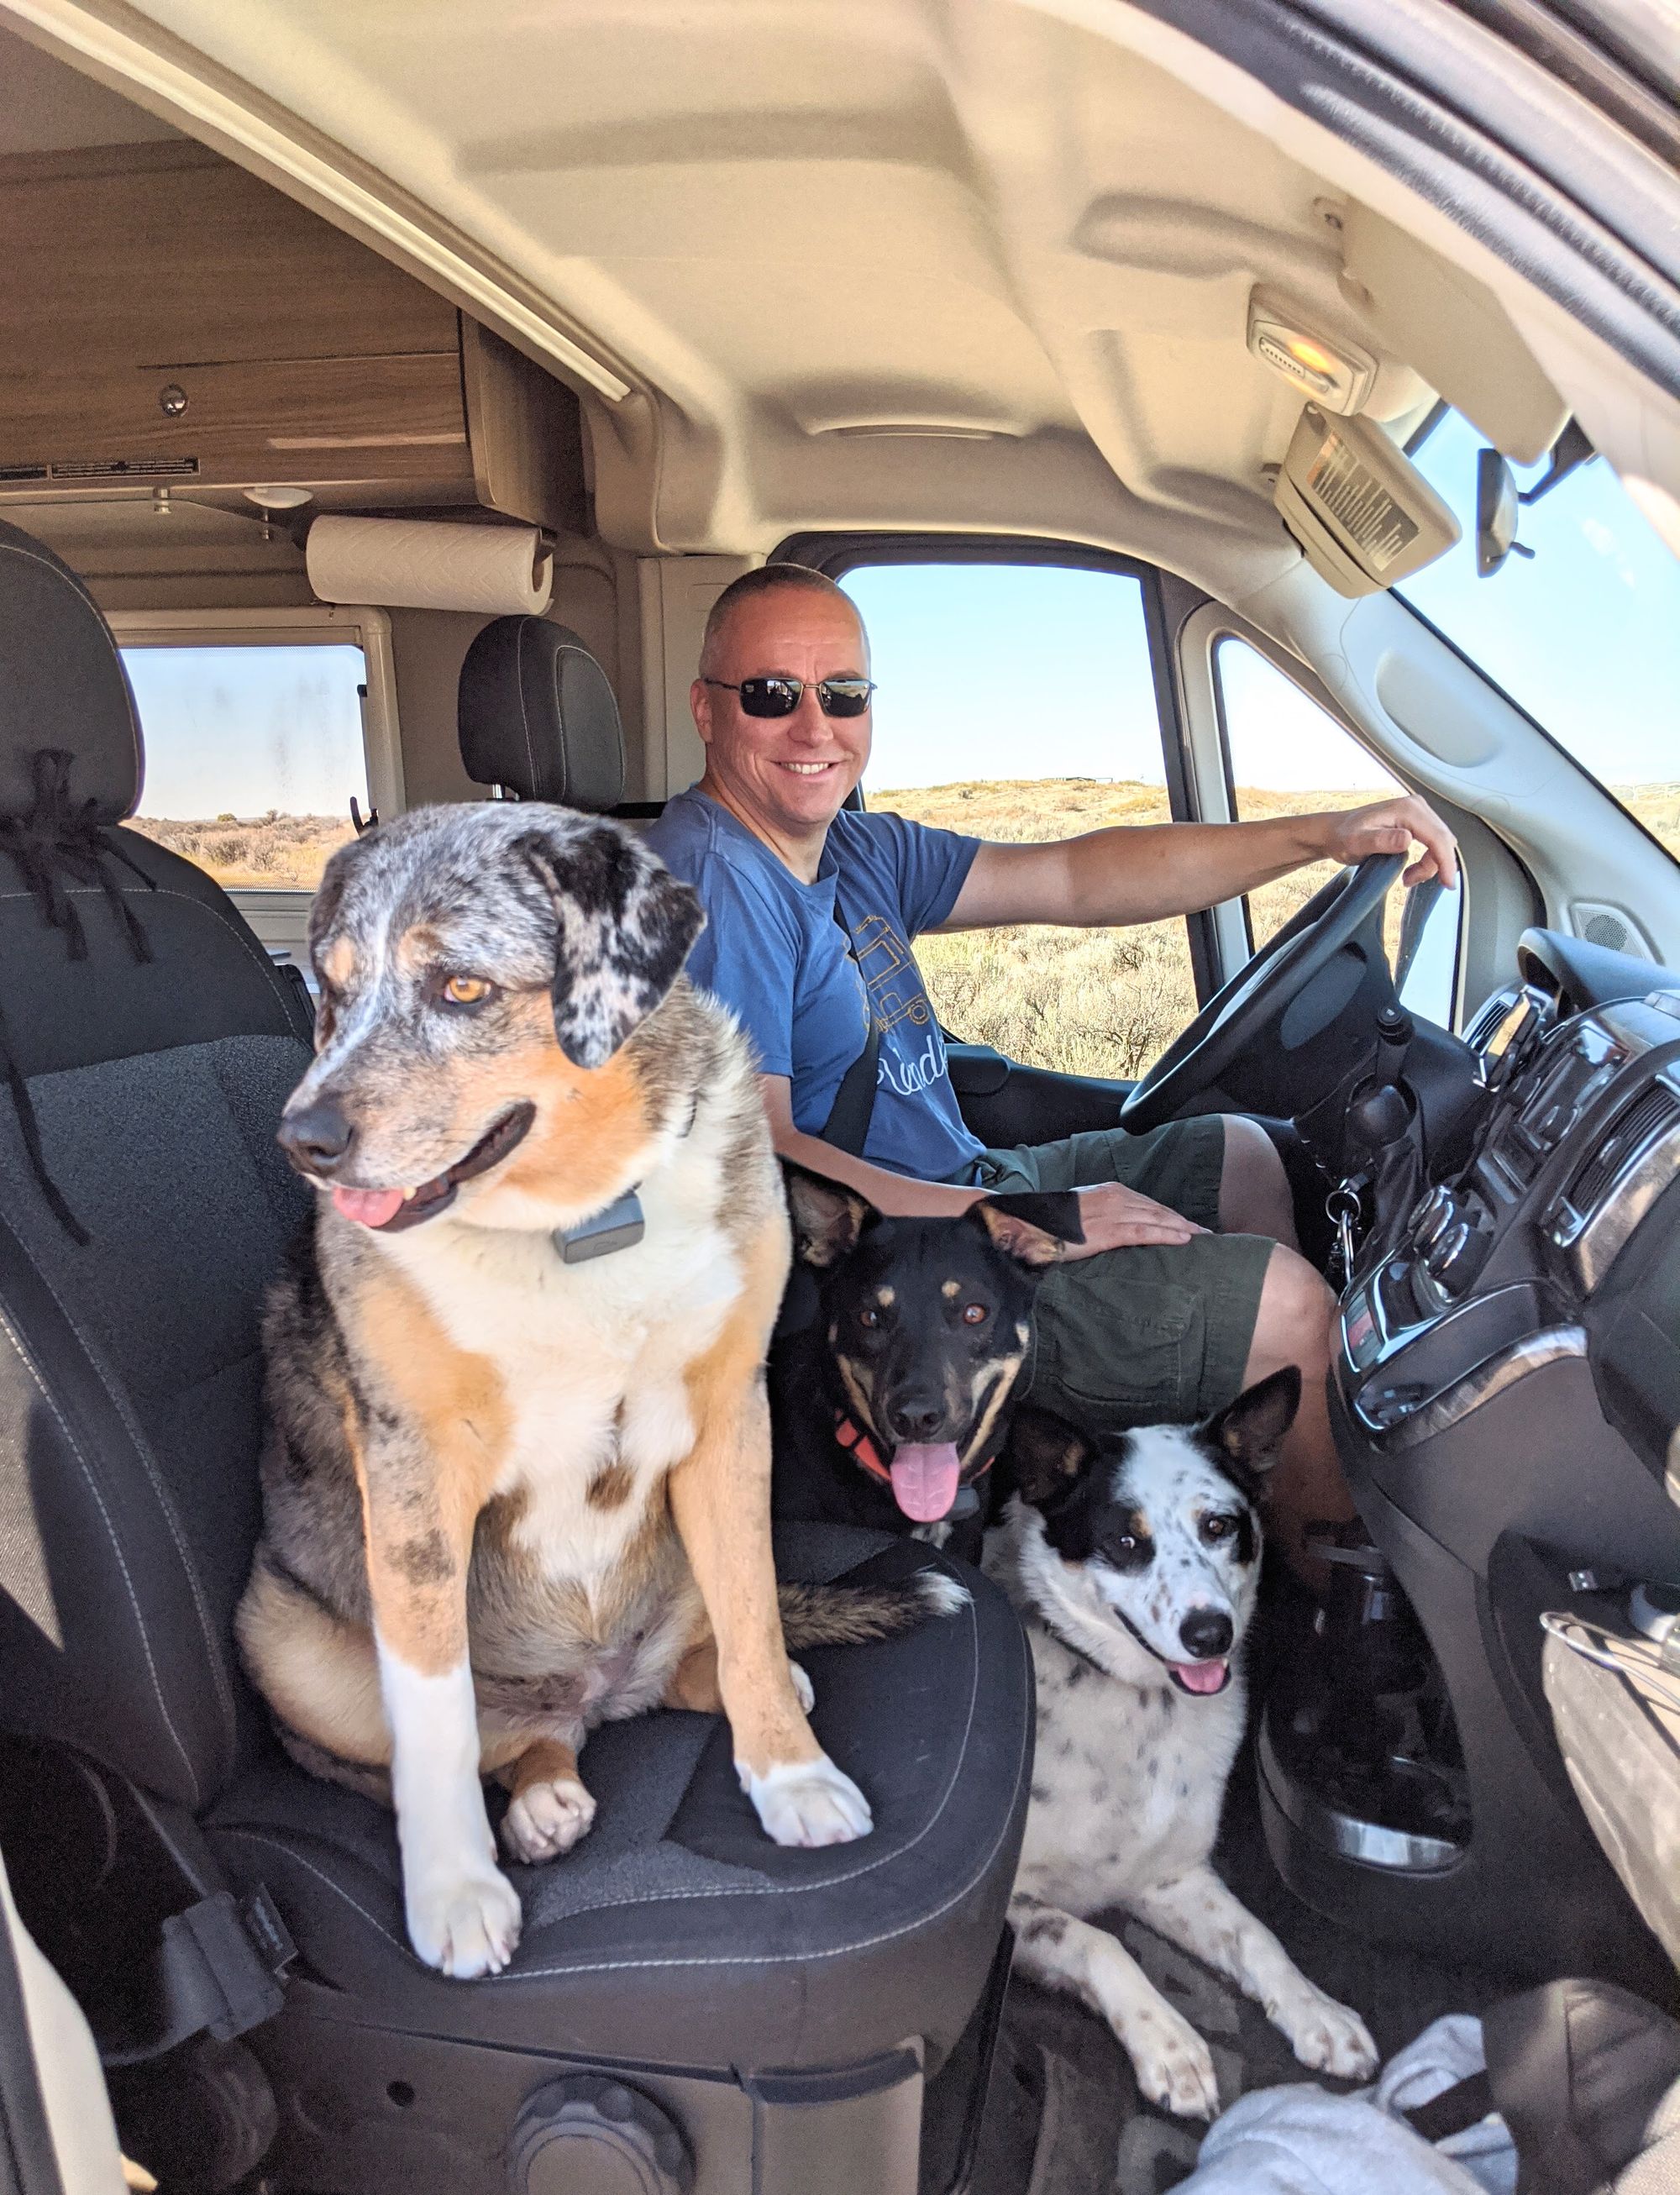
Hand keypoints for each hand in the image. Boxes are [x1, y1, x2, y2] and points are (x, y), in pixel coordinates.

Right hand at [1065, 1181, 1202, 1255]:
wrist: (1032, 1224)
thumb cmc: (1054, 1221)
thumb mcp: (1084, 1209)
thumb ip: (1104, 1213)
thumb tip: (1117, 1224)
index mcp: (1111, 1191)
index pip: (1148, 1204)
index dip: (1170, 1215)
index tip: (1187, 1224)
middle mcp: (1116, 1198)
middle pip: (1158, 1210)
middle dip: (1182, 1222)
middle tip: (1204, 1233)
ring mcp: (1113, 1214)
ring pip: (1156, 1219)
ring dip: (1181, 1229)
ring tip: (1201, 1238)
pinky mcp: (1108, 1232)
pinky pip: (1143, 1232)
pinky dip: (1165, 1235)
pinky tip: (1182, 1240)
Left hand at [1316, 795, 1458, 889]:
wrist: (1334, 832)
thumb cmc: (1343, 837)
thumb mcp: (1358, 842)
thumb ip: (1382, 840)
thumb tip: (1407, 839)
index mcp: (1408, 810)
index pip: (1438, 837)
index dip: (1446, 862)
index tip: (1448, 884)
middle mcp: (1416, 806)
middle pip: (1443, 840)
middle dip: (1435, 865)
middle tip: (1411, 881)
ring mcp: (1417, 812)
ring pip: (1440, 842)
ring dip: (1430, 864)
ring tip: (1407, 877)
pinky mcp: (1416, 820)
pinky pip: (1433, 841)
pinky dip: (1428, 858)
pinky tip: (1411, 869)